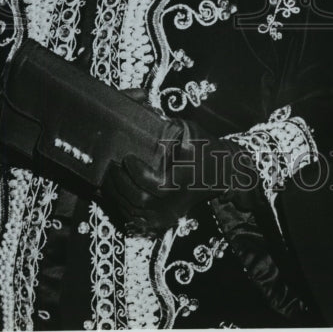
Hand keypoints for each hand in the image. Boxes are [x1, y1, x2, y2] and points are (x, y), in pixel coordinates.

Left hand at [100, 116, 259, 235]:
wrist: (222, 173)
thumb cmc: (206, 149)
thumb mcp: (190, 132)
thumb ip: (167, 125)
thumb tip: (142, 110)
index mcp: (181, 182)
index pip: (151, 182)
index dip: (134, 171)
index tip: (126, 157)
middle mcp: (174, 203)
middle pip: (138, 200)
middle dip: (120, 183)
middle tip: (111, 166)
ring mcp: (168, 215)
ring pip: (134, 211)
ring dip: (118, 194)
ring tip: (110, 176)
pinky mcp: (163, 221)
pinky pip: (136, 218)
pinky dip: (123, 205)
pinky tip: (116, 190)